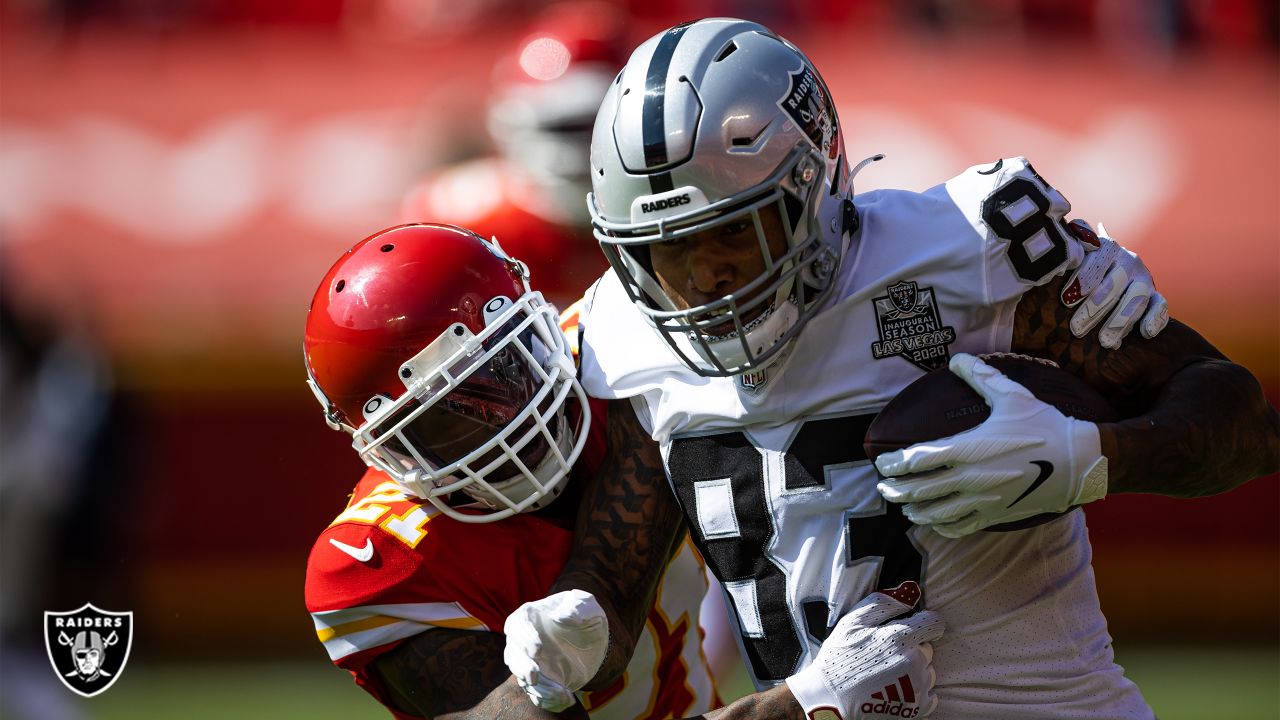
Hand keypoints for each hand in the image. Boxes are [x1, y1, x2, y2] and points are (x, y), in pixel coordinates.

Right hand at [503, 589, 608, 711]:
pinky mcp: (540, 681)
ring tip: (561, 693)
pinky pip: (537, 695)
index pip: (517, 625)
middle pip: (512, 655)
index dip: (523, 638)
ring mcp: (530, 663)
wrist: (593, 642)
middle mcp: (524, 641)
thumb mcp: (587, 606)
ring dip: (539, 689)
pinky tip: (567, 699)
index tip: (537, 649)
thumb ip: (576, 607)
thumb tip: (559, 616)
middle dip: (522, 668)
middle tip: (535, 677)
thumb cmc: (585, 617)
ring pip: (523, 679)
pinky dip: (549, 701)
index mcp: (530, 617)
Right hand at [786, 581, 942, 719]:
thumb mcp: (852, 622)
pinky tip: (894, 691)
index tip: (914, 627)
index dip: (924, 622)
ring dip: (914, 670)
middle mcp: (915, 662)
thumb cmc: (840, 659)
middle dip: (912, 648)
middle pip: (927, 648)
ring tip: (886, 675)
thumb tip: (909, 590)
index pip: (934, 623)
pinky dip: (916, 692)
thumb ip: (883, 602)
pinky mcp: (919, 708)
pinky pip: (929, 694)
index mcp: (900, 638)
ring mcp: (918, 687)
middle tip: (886, 655)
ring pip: (928, 671)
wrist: (831, 703)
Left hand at [874, 353, 1108, 537]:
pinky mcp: (996, 515)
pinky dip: (941, 527)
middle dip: (895, 490)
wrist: (1080, 461)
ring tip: (905, 506)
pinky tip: (934, 522)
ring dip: (914, 510)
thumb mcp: (1011, 395)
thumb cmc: (1044, 425)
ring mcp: (982, 500)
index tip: (882, 464)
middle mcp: (969, 478)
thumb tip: (957, 357)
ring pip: (935, 513)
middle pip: (918, 490)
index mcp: (967, 448)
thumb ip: (980, 376)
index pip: (917, 460)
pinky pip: (959, 527)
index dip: (894, 464)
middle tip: (884, 487)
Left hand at [1061, 220, 1168, 348]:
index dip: (1082, 277)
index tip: (1065, 300)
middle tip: (1076, 329)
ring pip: (1137, 296)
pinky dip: (1155, 318)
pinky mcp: (1155, 295)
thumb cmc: (1076, 272)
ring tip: (1104, 342)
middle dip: (1094, 308)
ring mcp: (1143, 277)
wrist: (1111, 272)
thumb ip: (1062, 266)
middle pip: (1114, 283)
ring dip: (1120, 320)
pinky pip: (1160, 305)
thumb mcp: (1069, 264)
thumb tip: (1043, 274)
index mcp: (1105, 248)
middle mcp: (1127, 260)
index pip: (1096, 258)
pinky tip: (1145, 333)